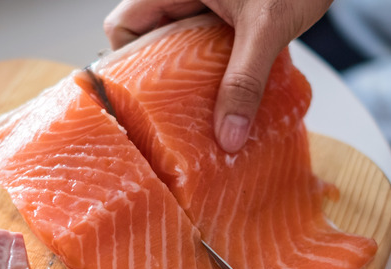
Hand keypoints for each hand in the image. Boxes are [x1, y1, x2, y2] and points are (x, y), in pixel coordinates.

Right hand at [103, 0, 331, 152]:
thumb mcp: (267, 28)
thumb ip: (246, 81)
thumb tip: (228, 135)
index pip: (123, 26)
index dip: (126, 62)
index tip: (145, 97)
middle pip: (148, 40)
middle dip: (162, 78)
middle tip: (177, 111)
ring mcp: (203, 2)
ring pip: (177, 44)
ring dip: (190, 76)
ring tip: (202, 109)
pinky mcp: (226, 11)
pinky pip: (205, 44)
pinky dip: (214, 68)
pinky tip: (229, 92)